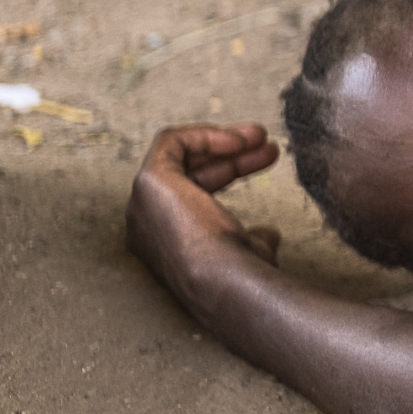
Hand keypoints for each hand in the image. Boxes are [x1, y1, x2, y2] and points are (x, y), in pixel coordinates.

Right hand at [126, 125, 285, 302]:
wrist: (223, 278)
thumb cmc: (238, 273)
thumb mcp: (248, 253)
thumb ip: (250, 239)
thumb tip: (268, 233)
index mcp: (167, 243)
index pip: (195, 194)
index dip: (232, 172)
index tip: (266, 159)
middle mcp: (147, 224)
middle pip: (188, 174)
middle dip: (230, 155)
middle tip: (268, 145)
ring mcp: (143, 203)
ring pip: (178, 156)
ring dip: (221, 140)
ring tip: (261, 136)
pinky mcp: (148, 182)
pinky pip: (170, 143)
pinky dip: (204, 135)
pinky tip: (238, 139)